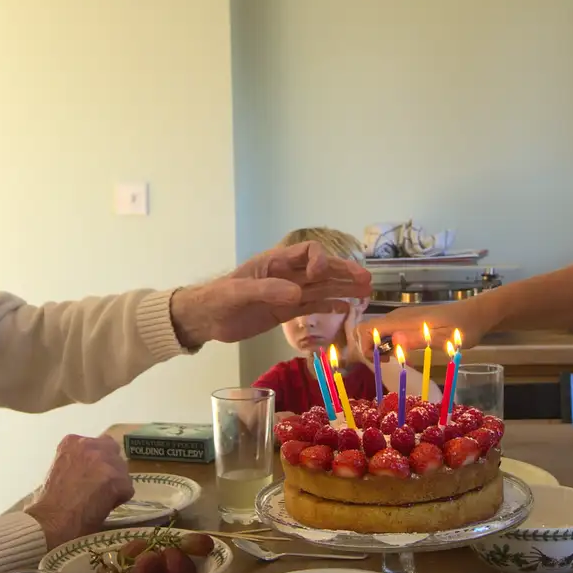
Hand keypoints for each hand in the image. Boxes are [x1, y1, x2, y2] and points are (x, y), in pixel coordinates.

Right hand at [24, 435, 133, 548]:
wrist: (51, 522)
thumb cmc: (48, 503)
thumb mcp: (59, 469)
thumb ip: (77, 461)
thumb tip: (92, 468)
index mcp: (72, 442)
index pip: (99, 443)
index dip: (97, 461)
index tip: (90, 475)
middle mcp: (90, 445)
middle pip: (113, 452)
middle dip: (109, 468)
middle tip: (100, 487)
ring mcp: (105, 461)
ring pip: (122, 471)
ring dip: (115, 484)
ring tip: (99, 500)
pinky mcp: (117, 479)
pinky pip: (127, 489)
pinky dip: (119, 500)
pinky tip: (103, 507)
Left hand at [169, 242, 371, 347]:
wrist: (205, 319)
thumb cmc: (218, 299)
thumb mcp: (238, 293)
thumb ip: (267, 291)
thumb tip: (297, 294)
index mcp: (275, 262)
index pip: (308, 252)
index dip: (319, 261)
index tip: (318, 277)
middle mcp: (286, 275)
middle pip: (322, 270)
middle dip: (343, 273)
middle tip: (366, 281)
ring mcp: (287, 294)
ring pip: (321, 289)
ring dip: (343, 290)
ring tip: (365, 293)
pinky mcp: (285, 312)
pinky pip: (312, 306)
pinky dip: (329, 306)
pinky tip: (345, 309)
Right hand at [357, 299, 491, 359]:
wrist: (477, 313)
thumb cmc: (463, 327)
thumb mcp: (444, 338)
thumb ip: (418, 339)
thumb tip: (393, 341)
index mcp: (404, 320)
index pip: (369, 327)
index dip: (364, 345)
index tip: (376, 362)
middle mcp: (399, 316)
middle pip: (370, 329)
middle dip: (370, 348)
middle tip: (386, 363)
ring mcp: (404, 317)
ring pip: (379, 330)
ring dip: (379, 347)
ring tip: (394, 361)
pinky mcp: (409, 321)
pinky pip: (389, 331)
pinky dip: (388, 343)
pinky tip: (402, 353)